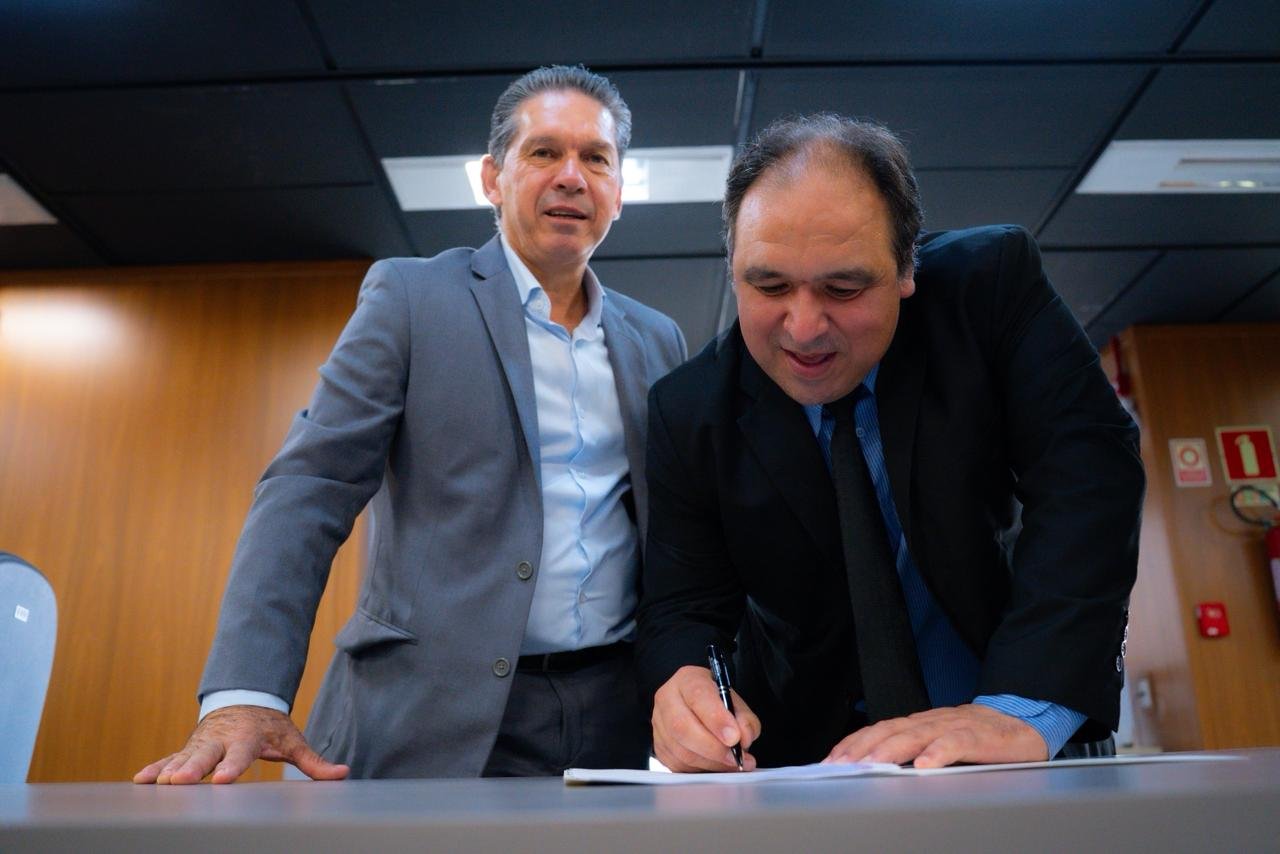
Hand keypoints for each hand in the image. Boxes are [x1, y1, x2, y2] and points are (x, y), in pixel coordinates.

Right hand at [132, 705, 349, 783]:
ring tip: (157, 785)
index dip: (231, 768)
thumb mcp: (293, 740)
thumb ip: (314, 762)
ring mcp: (201, 743)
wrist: (245, 700)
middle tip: (179, 782)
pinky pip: (169, 758)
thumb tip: (343, 774)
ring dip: (169, 771)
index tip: (221, 781)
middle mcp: (221, 740)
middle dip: (192, 768)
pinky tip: (140, 780)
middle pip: (205, 756)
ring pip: (183, 758)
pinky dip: (155, 768)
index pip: (240, 755)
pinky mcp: (188, 749)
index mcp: (247, 737)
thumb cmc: (270, 726)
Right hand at [651, 665, 761, 771]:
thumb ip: (744, 719)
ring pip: (681, 751)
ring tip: (732, 763)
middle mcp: (667, 699)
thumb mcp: (735, 701)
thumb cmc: (715, 702)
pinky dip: (701, 769)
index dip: (717, 719)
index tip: (734, 738)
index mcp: (687, 680)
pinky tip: (716, 765)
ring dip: (711, 763)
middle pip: (683, 727)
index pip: (698, 696)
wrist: (695, 706)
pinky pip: (679, 765)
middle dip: (714, 748)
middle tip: (736, 757)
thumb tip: (743, 739)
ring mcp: (659, 725)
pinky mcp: (659, 747)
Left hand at [823, 704, 1047, 768]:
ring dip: (892, 750)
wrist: (1023, 721)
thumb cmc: (977, 737)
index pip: (878, 730)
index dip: (854, 743)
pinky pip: (958, 742)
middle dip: (862, 748)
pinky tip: (926, 765)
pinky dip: (940, 752)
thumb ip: (912, 753)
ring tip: (873, 766)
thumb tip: (876, 773)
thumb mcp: (939, 744)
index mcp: (919, 724)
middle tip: (841, 766)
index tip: (831, 761)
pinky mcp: (981, 735)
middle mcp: (932, 721)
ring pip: (918, 734)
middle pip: (890, 730)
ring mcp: (955, 725)